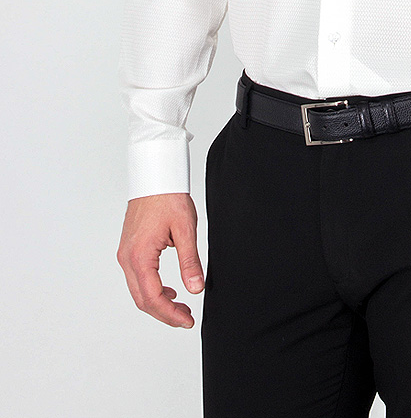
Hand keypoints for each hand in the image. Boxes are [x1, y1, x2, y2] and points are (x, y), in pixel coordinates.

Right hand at [117, 192, 204, 327]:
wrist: (155, 177)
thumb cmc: (168, 198)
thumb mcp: (185, 230)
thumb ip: (190, 261)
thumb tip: (196, 288)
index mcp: (140, 256)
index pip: (152, 297)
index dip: (170, 315)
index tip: (187, 321)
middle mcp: (127, 258)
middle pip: (142, 299)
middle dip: (164, 314)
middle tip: (186, 319)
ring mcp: (125, 254)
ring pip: (138, 291)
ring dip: (157, 303)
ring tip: (181, 307)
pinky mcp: (128, 249)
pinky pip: (137, 278)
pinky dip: (151, 290)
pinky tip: (169, 291)